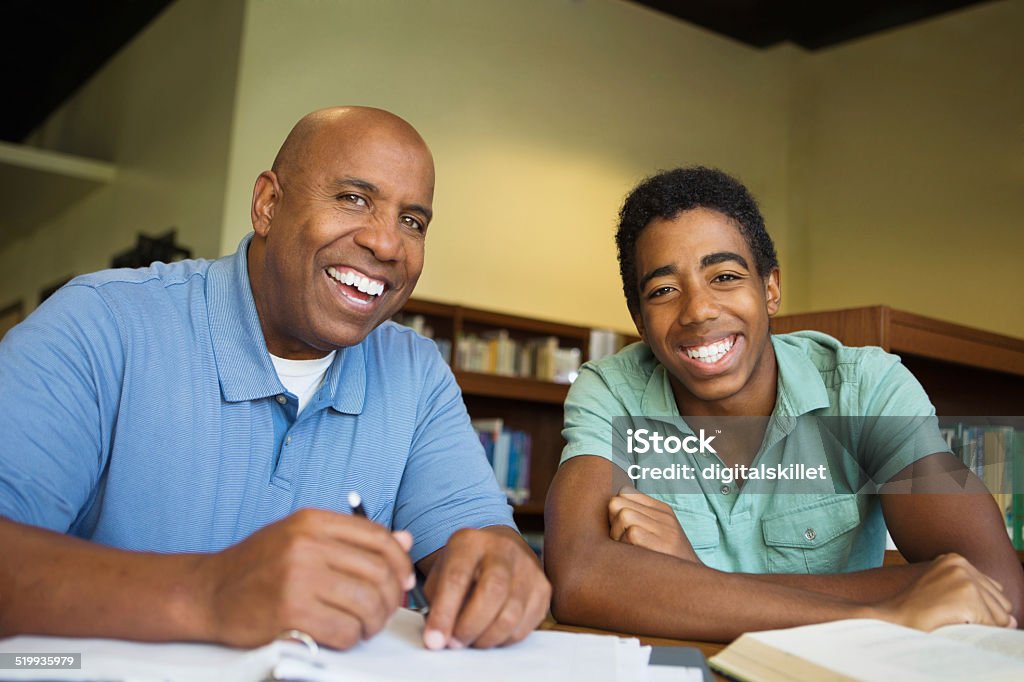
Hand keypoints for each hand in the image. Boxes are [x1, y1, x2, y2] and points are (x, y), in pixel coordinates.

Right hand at [195, 508, 415, 648]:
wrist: (208, 592)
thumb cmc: (259, 566)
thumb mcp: (302, 538)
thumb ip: (352, 539)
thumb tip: (404, 540)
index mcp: (312, 521)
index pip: (378, 537)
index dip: (400, 562)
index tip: (404, 580)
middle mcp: (306, 545)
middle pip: (378, 572)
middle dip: (392, 597)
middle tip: (385, 611)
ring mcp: (298, 578)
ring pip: (366, 603)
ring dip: (374, 621)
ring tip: (365, 625)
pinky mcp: (290, 613)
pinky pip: (344, 630)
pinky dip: (351, 638)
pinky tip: (343, 635)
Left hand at [421, 526, 549, 648]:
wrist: (498, 551)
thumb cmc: (464, 569)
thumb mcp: (441, 574)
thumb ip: (436, 604)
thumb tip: (438, 639)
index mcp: (470, 542)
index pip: (457, 578)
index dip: (444, 614)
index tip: (433, 641)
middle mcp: (503, 549)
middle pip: (493, 592)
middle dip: (470, 626)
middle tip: (455, 644)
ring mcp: (528, 567)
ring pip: (511, 614)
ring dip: (487, 638)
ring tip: (471, 641)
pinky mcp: (543, 588)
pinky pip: (525, 625)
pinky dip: (505, 639)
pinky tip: (491, 635)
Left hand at [607, 485, 700, 562]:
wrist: (691, 586)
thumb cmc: (664, 561)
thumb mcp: (656, 534)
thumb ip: (636, 518)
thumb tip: (607, 509)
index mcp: (661, 510)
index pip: (624, 492)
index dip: (614, 509)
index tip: (618, 527)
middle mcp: (664, 516)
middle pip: (618, 502)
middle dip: (611, 521)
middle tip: (619, 540)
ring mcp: (666, 529)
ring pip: (624, 515)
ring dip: (617, 535)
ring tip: (626, 550)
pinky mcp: (664, 544)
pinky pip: (632, 533)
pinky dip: (626, 545)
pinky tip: (633, 556)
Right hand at [876, 553, 1016, 630]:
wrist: (891, 620)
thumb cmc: (916, 612)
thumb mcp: (944, 593)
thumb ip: (976, 598)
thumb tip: (1013, 620)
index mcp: (954, 559)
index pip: (993, 590)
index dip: (980, 609)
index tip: (953, 611)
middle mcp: (961, 563)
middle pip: (1001, 602)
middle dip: (985, 617)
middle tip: (952, 617)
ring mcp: (964, 578)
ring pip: (1000, 615)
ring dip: (981, 625)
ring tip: (951, 620)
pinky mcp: (967, 595)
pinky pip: (993, 624)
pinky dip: (978, 632)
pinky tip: (953, 624)